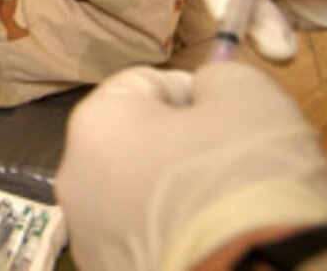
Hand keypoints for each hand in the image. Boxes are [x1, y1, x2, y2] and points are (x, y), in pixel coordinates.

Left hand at [55, 63, 326, 270]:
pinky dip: (173, 237)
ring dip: (174, 195)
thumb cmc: (250, 182)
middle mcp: (76, 180)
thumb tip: (208, 91)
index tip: (230, 118)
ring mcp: (89, 238)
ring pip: (135, 196)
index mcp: (97, 124)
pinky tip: (213, 245)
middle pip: (134, 143)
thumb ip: (219, 79)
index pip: (143, 85)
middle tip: (233, 165)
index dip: (193, 93)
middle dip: (180, 147)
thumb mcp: (250, 98)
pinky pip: (143, 240)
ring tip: (225, 211)